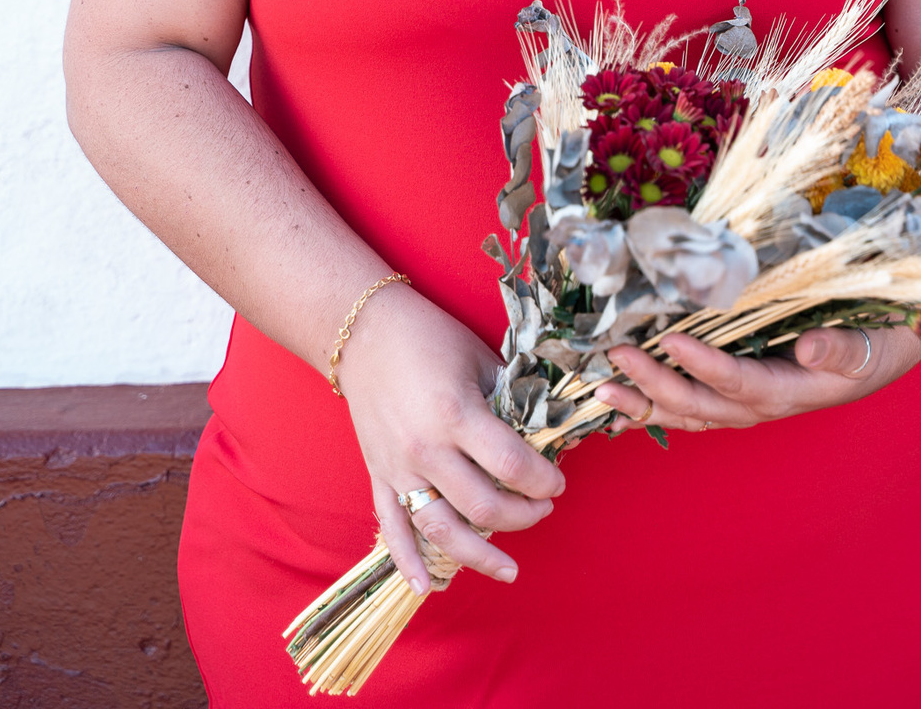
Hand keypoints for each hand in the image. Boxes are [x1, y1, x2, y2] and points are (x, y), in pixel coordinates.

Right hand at [336, 286, 564, 594]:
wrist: (362, 331)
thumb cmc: (429, 336)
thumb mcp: (479, 358)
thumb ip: (509, 400)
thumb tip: (543, 433)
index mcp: (456, 414)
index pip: (512, 466)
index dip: (544, 480)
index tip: (558, 480)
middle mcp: (426, 449)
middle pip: (484, 507)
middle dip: (524, 515)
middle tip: (545, 507)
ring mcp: (398, 468)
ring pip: (442, 532)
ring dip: (480, 557)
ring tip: (510, 570)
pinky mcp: (377, 476)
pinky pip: (392, 529)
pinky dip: (408, 563)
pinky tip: (429, 588)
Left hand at [594, 322, 920, 432]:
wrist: (879, 357)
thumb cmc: (872, 346)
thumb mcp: (865, 347)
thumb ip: (837, 350)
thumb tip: (807, 352)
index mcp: (786, 392)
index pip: (738, 382)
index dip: (703, 365)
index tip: (670, 341)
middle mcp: (757, 406)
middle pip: (698, 403)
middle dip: (653, 383)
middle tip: (616, 357)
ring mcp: (742, 405)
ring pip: (684, 411)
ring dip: (641, 403)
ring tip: (599, 392)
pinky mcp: (733, 396)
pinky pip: (687, 408)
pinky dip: (651, 406)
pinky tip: (619, 403)